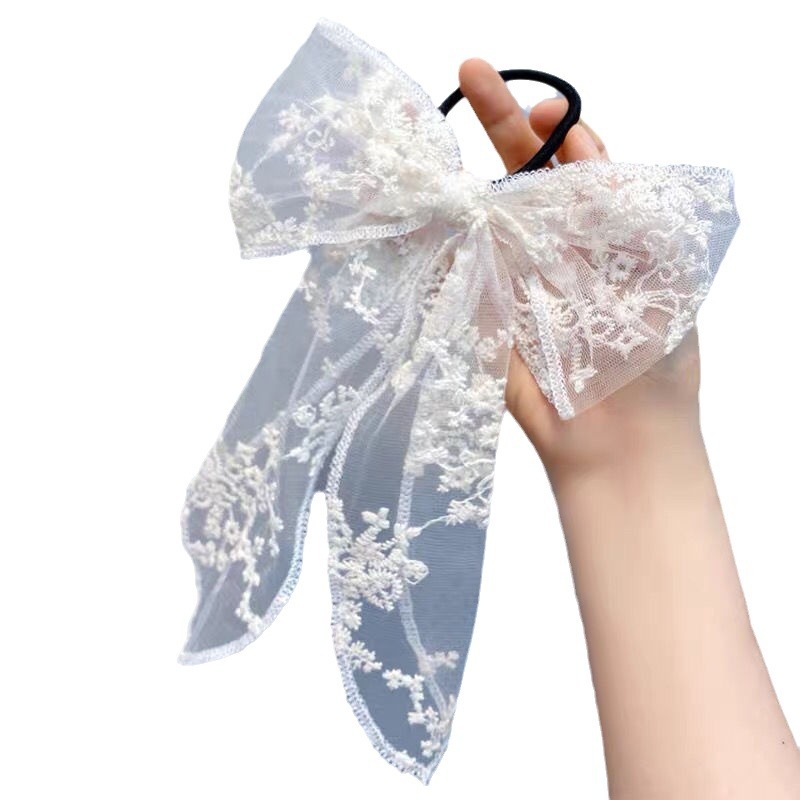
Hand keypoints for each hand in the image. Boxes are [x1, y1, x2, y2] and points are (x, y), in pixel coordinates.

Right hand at [458, 59, 702, 480]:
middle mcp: (555, 248)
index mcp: (603, 234)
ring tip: (432, 132)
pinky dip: (434, 238)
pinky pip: (456, 270)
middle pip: (520, 176)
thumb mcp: (660, 266)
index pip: (572, 163)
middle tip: (472, 70)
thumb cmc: (655, 357)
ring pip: (482, 216)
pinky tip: (419, 203)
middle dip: (498, 124)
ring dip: (459, 177)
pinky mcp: (482, 317)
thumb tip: (580, 150)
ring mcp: (514, 280)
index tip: (538, 107)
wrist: (621, 439)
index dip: (552, 126)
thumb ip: (622, 206)